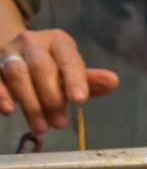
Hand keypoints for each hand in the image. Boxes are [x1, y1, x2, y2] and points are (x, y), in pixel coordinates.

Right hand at [0, 29, 118, 132]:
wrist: (19, 56)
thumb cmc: (54, 68)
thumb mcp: (73, 72)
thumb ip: (90, 80)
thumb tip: (112, 81)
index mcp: (58, 41)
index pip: (67, 58)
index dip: (73, 78)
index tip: (79, 100)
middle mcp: (31, 42)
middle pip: (41, 67)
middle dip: (51, 98)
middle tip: (60, 124)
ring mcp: (8, 52)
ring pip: (16, 73)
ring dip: (29, 103)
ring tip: (41, 127)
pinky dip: (0, 94)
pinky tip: (8, 111)